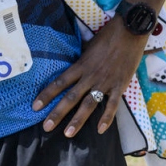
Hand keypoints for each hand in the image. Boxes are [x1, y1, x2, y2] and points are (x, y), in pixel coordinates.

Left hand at [32, 16, 147, 137]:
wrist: (129, 31)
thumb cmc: (108, 36)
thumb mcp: (88, 46)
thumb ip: (81, 60)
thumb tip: (72, 68)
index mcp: (80, 65)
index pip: (59, 82)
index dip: (46, 95)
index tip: (35, 106)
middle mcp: (90, 75)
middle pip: (70, 97)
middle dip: (57, 113)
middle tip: (46, 127)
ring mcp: (105, 82)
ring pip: (89, 104)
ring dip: (78, 120)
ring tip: (68, 133)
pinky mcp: (120, 85)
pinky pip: (112, 105)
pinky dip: (107, 118)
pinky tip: (100, 130)